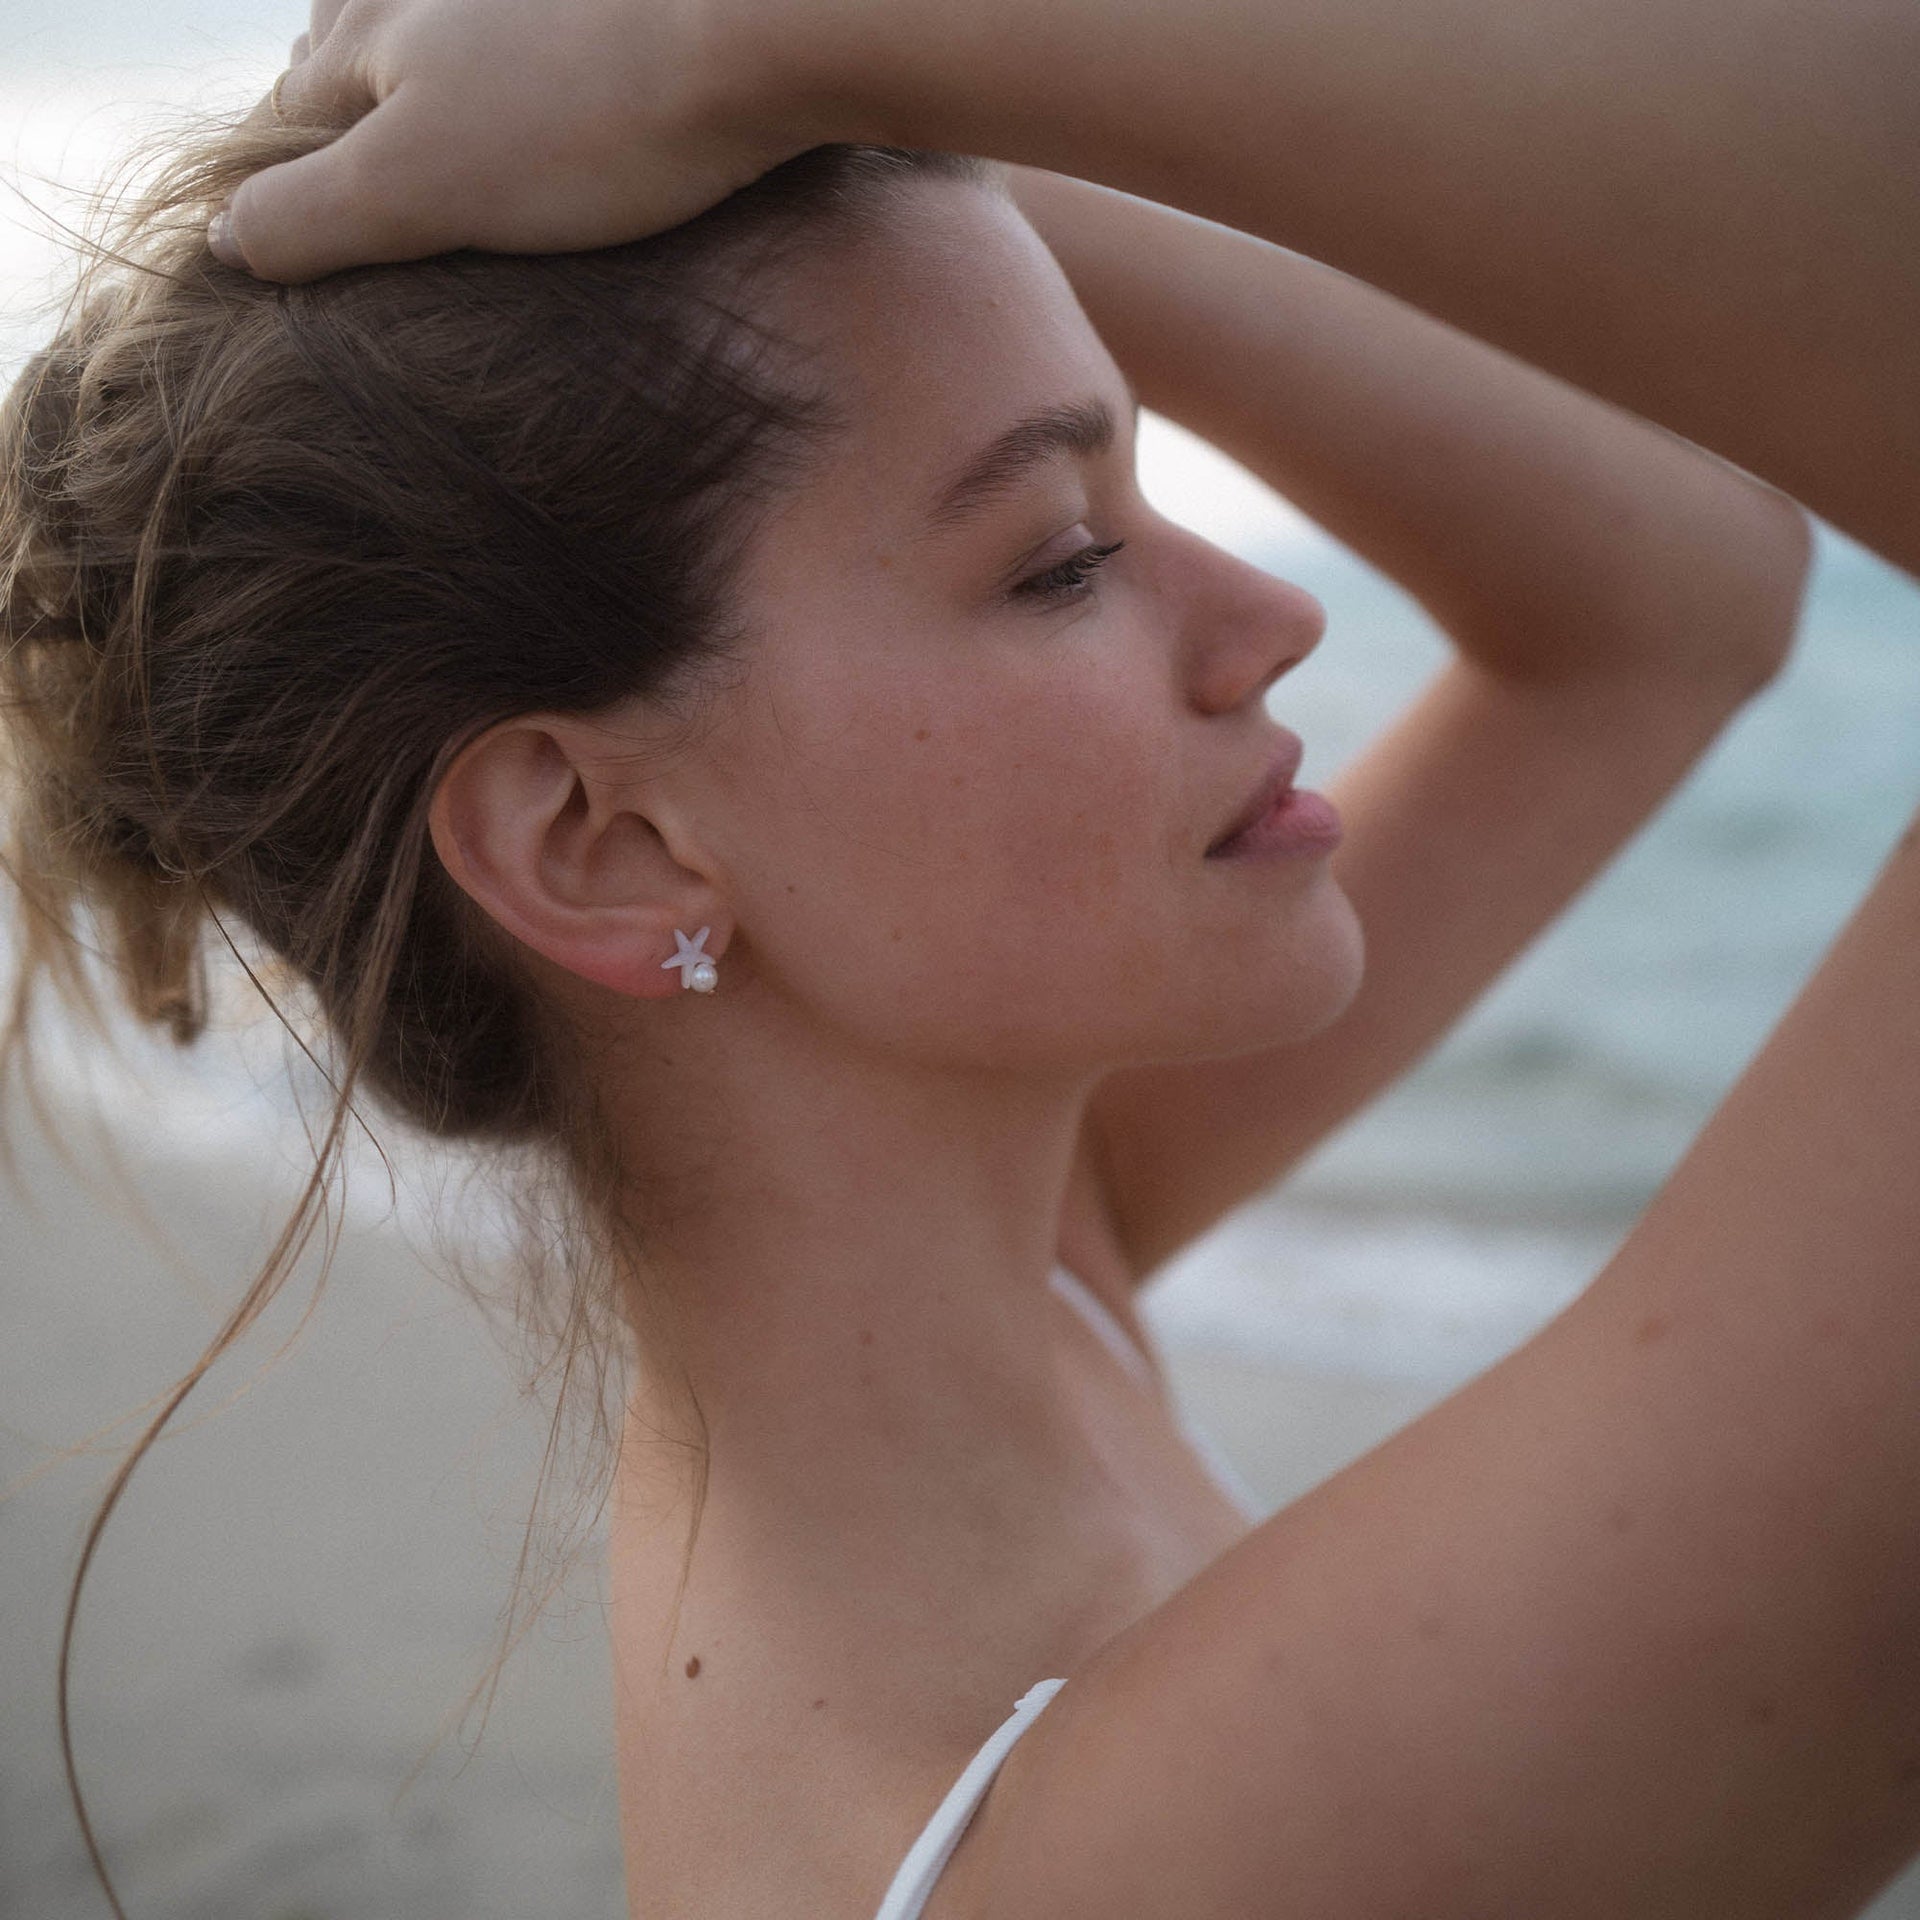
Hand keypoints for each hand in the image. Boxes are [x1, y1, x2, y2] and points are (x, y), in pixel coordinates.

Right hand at [213, 0, 824, 281]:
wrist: (753, 33)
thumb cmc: (587, 119)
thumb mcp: (425, 185)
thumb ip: (316, 213)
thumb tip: (228, 240)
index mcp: (370, 25)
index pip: (289, 111)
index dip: (289, 186)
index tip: (304, 251)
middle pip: (356, 58)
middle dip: (353, 129)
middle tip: (375, 203)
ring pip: (440, 44)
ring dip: (437, 100)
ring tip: (457, 170)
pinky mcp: (601, 12)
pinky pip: (528, 47)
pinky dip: (517, 86)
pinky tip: (550, 129)